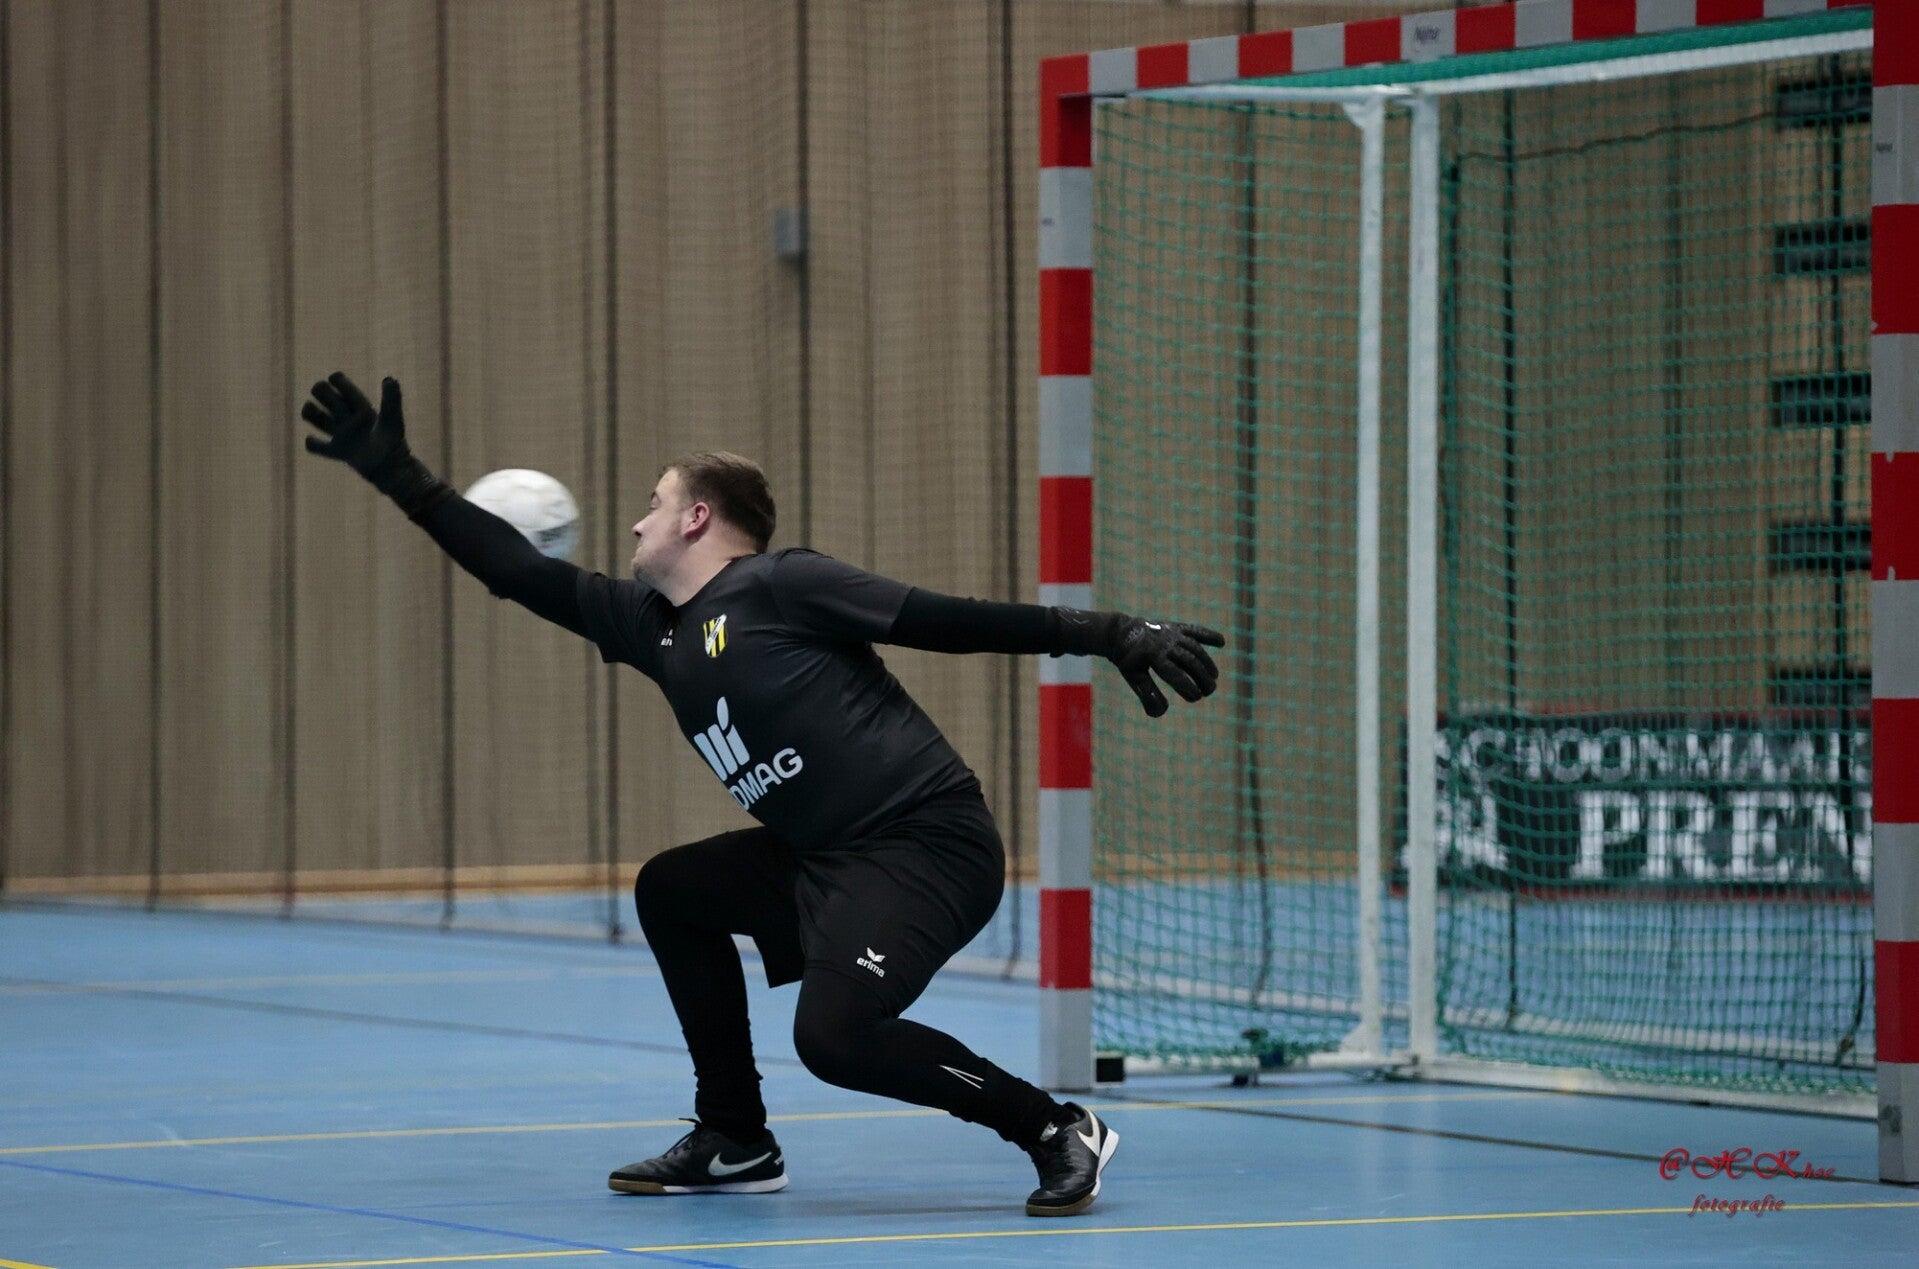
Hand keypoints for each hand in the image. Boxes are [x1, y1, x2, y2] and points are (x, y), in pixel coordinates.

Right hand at [302, 372, 410, 484]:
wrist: (392, 469)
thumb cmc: (393, 443)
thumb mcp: (391, 419)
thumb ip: (391, 400)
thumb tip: (389, 378)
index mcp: (362, 408)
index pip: (345, 387)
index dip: (338, 380)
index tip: (334, 378)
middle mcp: (350, 419)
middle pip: (329, 399)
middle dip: (322, 393)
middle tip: (324, 396)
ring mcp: (343, 435)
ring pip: (320, 419)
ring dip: (310, 412)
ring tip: (308, 409)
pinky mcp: (338, 452)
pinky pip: (319, 447)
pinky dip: (312, 444)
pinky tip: (310, 440)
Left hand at [1055, 608, 1226, 716]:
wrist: (1121, 634)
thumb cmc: (1129, 661)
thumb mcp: (1133, 678)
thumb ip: (1147, 695)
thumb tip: (1160, 714)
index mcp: (1152, 656)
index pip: (1175, 674)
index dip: (1188, 687)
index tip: (1197, 697)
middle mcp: (1164, 643)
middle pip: (1189, 661)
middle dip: (1202, 677)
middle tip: (1210, 690)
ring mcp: (1171, 633)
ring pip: (1194, 648)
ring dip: (1207, 662)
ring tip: (1213, 677)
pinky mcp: (1176, 626)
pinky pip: (1195, 630)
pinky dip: (1208, 635)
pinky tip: (1222, 642)